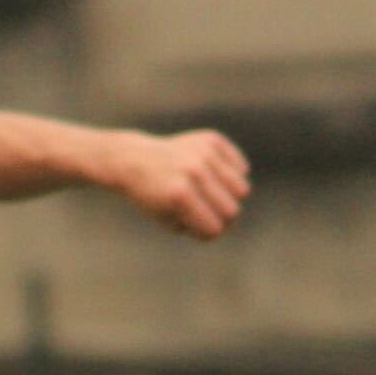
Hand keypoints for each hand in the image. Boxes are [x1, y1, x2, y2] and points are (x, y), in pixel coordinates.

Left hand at [116, 129, 251, 239]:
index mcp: (180, 196)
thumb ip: (200, 228)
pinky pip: (240, 167)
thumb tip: (227, 224)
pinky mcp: (211, 140)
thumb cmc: (152, 196)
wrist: (134, 160)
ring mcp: (203, 153)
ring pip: (242, 189)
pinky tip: (214, 176)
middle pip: (232, 211)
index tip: (200, 230)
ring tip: (213, 196)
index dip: (209, 234)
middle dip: (223, 220)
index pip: (214, 229)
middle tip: (210, 214)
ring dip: (229, 198)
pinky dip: (232, 176)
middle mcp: (194, 172)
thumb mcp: (169, 220)